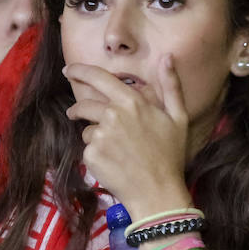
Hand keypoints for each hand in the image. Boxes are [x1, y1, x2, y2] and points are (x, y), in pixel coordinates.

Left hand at [64, 55, 192, 217]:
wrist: (158, 192)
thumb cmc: (170, 155)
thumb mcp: (178, 117)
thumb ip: (170, 85)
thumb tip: (167, 57)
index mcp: (132, 102)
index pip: (99, 78)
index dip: (80, 71)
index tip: (69, 70)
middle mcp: (113, 115)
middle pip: (84, 105)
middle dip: (78, 109)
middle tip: (75, 114)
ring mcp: (100, 136)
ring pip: (87, 130)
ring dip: (95, 136)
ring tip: (115, 151)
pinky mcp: (92, 155)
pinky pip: (88, 149)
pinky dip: (96, 155)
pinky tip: (113, 163)